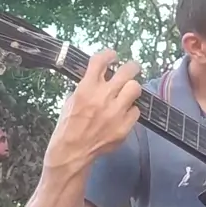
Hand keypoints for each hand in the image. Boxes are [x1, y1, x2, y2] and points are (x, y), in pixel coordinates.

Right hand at [45, 49, 141, 168]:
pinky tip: (124, 113)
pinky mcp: (125, 126)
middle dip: (131, 67)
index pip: (101, 60)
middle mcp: (103, 97)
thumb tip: (101, 76)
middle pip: (127, 70)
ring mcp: (116, 112)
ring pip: (136, 88)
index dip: (109, 54)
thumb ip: (87, 86)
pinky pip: (136, 111)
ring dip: (132, 88)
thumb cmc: (68, 125)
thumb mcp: (71, 100)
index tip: (113, 56)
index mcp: (86, 88)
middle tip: (132, 68)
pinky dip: (131, 110)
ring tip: (128, 91)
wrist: (72, 152)